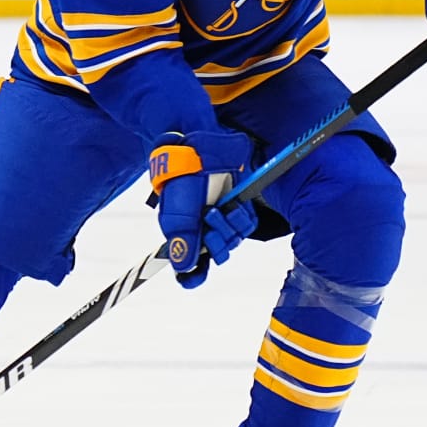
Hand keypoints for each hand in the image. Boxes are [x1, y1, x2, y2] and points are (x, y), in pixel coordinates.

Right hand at [149, 129, 257, 287]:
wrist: (200, 148)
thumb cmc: (183, 178)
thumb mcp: (178, 212)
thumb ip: (182, 241)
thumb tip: (183, 269)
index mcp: (183, 232)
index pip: (189, 265)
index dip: (192, 275)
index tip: (195, 278)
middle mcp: (203, 228)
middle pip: (215, 255)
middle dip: (215, 244)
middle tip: (208, 225)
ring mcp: (222, 217)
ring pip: (233, 242)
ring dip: (228, 229)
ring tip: (217, 210)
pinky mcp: (238, 205)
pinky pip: (247, 226)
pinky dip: (242, 219)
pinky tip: (233, 207)